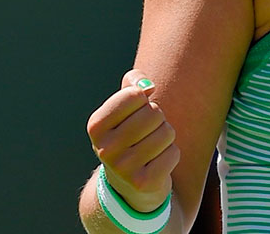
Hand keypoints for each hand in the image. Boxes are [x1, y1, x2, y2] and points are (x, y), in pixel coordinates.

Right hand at [86, 69, 180, 211]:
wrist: (127, 183)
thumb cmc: (129, 135)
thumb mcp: (123, 109)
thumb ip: (133, 85)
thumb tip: (147, 85)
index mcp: (96, 125)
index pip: (135, 94)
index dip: (144, 101)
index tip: (136, 114)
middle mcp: (104, 148)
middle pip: (154, 113)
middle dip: (158, 120)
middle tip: (147, 133)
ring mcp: (122, 168)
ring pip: (167, 133)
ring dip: (165, 137)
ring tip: (152, 148)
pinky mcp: (142, 183)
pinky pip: (173, 153)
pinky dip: (171, 155)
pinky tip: (156, 163)